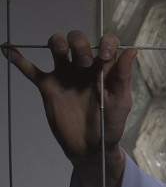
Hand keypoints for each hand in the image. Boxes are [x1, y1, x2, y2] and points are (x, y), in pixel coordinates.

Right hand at [4, 31, 136, 186]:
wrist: (91, 148)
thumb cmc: (111, 125)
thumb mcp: (121, 101)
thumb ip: (123, 76)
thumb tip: (132, 50)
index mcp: (106, 69)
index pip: (106, 42)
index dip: (105, 42)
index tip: (104, 56)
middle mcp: (85, 67)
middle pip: (78, 39)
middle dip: (80, 43)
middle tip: (84, 62)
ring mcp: (66, 75)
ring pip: (56, 46)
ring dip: (57, 41)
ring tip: (60, 51)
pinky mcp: (49, 87)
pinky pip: (30, 69)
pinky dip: (18, 58)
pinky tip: (7, 48)